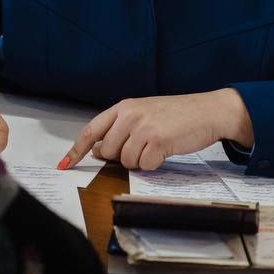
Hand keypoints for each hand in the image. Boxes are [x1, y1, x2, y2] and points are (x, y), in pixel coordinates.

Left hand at [59, 89, 253, 170]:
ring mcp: (143, 127)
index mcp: (123, 107)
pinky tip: (165, 150)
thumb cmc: (178, 115)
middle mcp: (129, 115)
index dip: (76, 150)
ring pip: (126, 161)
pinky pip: (144, 165)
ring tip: (156, 146)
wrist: (208, 111)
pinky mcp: (157, 141)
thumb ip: (122, 129)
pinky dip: (154, 164)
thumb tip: (100, 151)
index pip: (91, 130)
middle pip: (108, 151)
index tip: (64, 164)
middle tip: (142, 148)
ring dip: (140, 161)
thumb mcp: (145, 114)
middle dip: (121, 158)